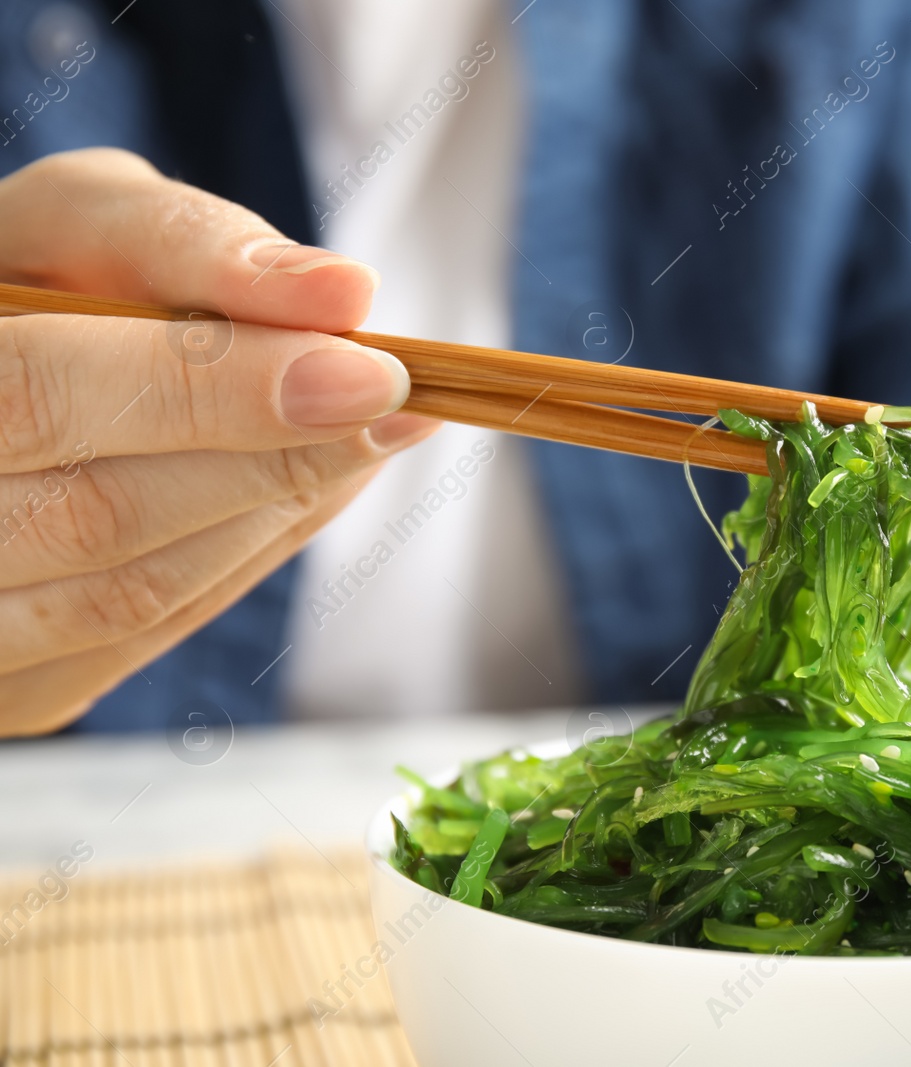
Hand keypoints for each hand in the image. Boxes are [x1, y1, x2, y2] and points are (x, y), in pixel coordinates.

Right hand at [0, 148, 438, 734]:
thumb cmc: (27, 284)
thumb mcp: (73, 225)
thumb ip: (182, 245)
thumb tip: (339, 294)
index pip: (41, 397)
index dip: (214, 389)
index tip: (367, 369)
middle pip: (97, 518)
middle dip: (275, 457)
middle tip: (397, 399)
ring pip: (131, 594)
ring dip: (279, 508)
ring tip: (377, 428)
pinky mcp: (13, 689)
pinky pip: (145, 634)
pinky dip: (250, 552)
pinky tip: (315, 484)